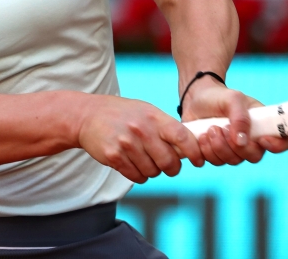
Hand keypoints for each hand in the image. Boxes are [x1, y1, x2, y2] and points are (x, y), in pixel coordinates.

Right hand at [77, 95, 204, 183]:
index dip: (194, 152)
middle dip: (172, 168)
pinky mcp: (114, 157)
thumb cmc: (123, 114)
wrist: (88, 116)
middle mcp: (141, 130)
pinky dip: (139, 175)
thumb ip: (166, 127)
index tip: (199, 160)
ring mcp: (127, 144)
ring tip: (145, 158)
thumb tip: (189, 147)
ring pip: (152, 172)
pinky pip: (136, 177)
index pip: (182, 137)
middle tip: (169, 165)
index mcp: (154, 117)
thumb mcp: (147, 111)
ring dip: (152, 170)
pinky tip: (134, 163)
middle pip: (169, 162)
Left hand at [180, 77, 287, 165]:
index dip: (277, 145)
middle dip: (236, 145)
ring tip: (209, 128)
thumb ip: (240, 117)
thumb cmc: (220, 97)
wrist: (196, 99)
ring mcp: (233, 151)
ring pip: (232, 161)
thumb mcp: (233, 98)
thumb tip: (242, 142)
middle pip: (254, 157)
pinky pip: (213, 162)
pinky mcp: (216, 155)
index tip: (262, 139)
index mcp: (262, 126)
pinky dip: (205, 151)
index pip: (283, 142)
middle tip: (220, 127)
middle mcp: (251, 142)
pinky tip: (201, 136)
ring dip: (218, 146)